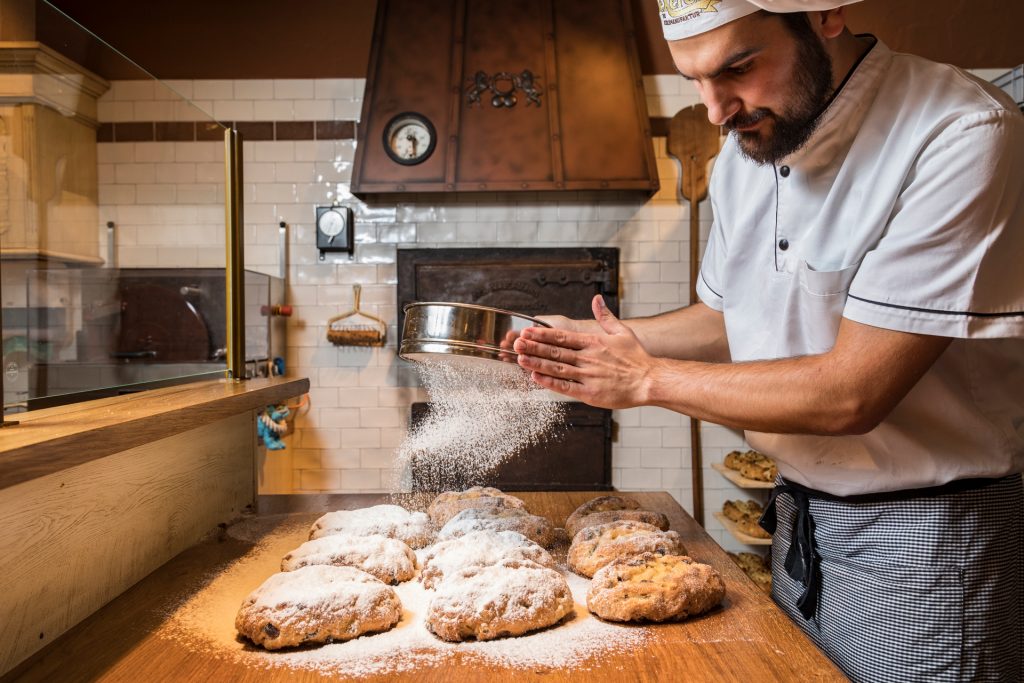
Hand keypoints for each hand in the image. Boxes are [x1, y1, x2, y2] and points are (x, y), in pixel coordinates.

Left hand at [513, 295, 657, 408]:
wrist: (650, 381)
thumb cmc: (637, 358)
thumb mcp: (622, 331)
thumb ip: (605, 316)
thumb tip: (596, 299)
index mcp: (594, 342)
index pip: (562, 337)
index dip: (542, 335)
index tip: (527, 332)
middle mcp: (588, 358)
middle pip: (555, 351)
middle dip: (533, 347)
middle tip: (516, 344)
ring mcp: (588, 376)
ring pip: (557, 368)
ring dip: (537, 363)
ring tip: (520, 359)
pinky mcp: (590, 393)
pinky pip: (565, 387)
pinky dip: (550, 383)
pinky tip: (536, 378)